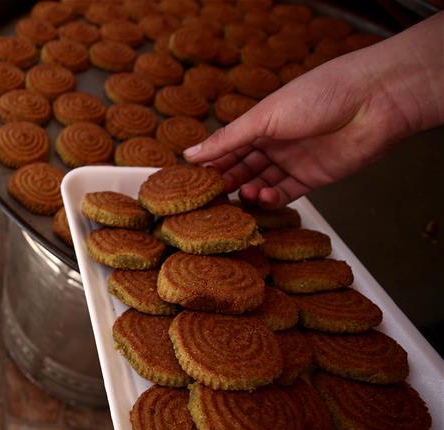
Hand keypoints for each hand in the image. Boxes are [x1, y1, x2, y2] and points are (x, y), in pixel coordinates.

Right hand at [184, 13, 443, 208]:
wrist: (373, 103)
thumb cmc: (319, 96)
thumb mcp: (264, 117)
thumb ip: (227, 139)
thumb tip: (190, 154)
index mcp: (261, 122)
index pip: (228, 146)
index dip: (210, 162)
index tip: (192, 179)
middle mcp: (275, 141)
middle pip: (242, 167)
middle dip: (226, 181)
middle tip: (211, 194)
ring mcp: (293, 161)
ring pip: (261, 183)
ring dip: (247, 191)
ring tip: (240, 194)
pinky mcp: (313, 178)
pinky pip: (284, 194)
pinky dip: (270, 199)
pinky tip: (262, 197)